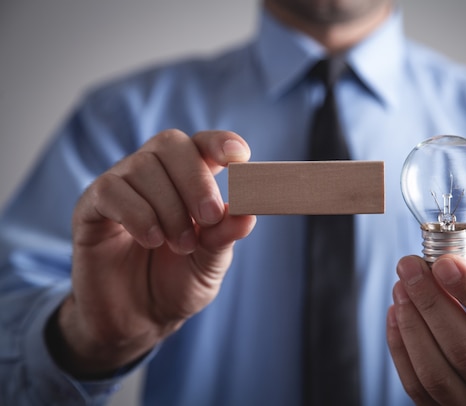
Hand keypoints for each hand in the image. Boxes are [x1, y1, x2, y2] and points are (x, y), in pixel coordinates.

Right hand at [48, 129, 255, 377]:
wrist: (138, 320)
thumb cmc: (178, 283)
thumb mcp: (210, 263)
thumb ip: (225, 235)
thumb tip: (248, 213)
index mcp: (188, 180)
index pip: (202, 144)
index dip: (219, 142)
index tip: (239, 156)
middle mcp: (153, 175)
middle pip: (171, 144)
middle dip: (195, 179)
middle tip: (209, 217)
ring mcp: (121, 187)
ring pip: (142, 167)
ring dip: (169, 207)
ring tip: (181, 245)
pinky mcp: (91, 207)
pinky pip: (111, 190)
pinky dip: (137, 214)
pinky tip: (151, 240)